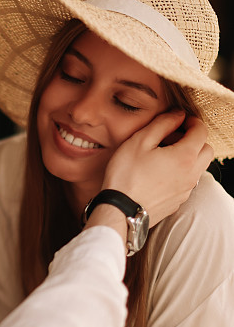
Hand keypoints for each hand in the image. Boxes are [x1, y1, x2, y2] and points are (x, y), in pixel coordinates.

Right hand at [101, 112, 213, 226]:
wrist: (120, 211)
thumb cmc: (127, 175)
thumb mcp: (140, 141)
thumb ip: (162, 124)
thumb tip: (177, 115)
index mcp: (185, 156)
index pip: (201, 131)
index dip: (192, 121)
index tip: (179, 120)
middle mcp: (191, 174)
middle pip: (206, 150)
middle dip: (195, 139)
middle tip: (173, 137)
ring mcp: (185, 190)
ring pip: (198, 167)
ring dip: (188, 157)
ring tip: (164, 155)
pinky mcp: (177, 202)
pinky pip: (187, 182)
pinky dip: (180, 173)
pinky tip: (159, 173)